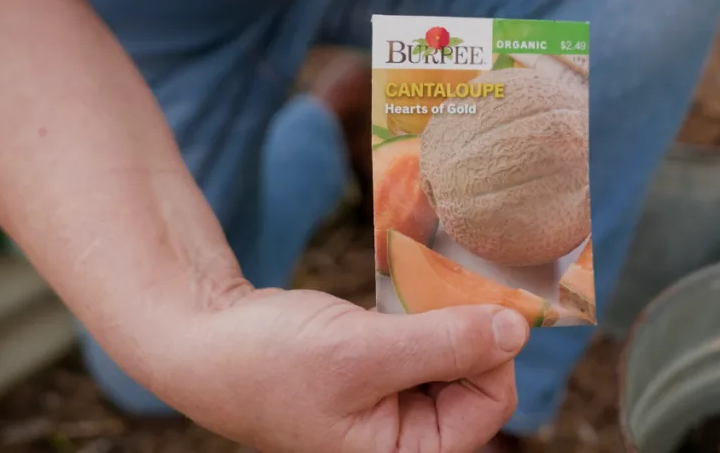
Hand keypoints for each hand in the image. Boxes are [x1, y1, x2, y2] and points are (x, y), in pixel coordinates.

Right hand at [143, 288, 529, 451]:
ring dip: (441, 313)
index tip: (476, 296)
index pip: (492, 402)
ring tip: (410, 291)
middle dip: (465, 326)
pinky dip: (419, 309)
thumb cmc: (269, 361)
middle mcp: (405, 436)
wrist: (201, 338)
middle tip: (439, 283)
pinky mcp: (380, 368)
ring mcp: (393, 401)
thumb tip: (518, 328)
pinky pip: (425, 336)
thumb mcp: (362, 354)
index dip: (492, 349)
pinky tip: (397, 294)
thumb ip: (445, 343)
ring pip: (455, 350)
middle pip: (479, 375)